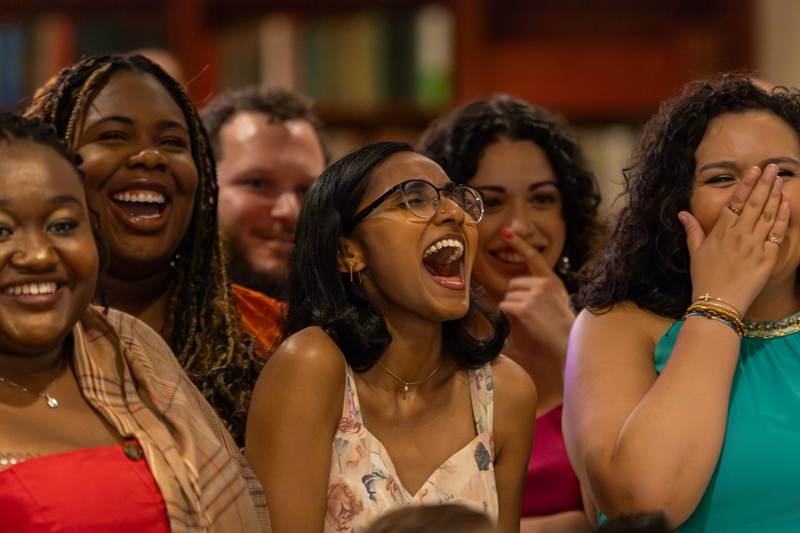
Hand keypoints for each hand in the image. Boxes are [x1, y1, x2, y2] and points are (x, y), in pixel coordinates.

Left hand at [498, 229, 574, 359]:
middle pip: (513, 284)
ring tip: (529, 317)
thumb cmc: (560, 322)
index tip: (506, 232)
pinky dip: (509, 315)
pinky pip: (505, 306)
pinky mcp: (525, 308)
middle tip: (528, 310)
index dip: (519, 243)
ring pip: (508, 296)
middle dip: (515, 296)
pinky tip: (523, 321)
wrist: (567, 339)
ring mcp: (534, 295)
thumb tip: (517, 287)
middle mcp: (543, 283)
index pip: (533, 257)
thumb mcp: (556, 297)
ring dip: (512, 307)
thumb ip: (540, 287)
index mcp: (551, 279)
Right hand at [679, 164, 789, 314]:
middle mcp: (738, 235)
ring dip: (775, 195)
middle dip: (764, 183)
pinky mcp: (766, 257)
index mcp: (720, 232)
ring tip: (781, 179)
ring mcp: (754, 245)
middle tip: (773, 167)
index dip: (746, 184)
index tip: (755, 170)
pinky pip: (777, 234)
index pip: (736, 202)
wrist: (718, 302)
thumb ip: (692, 230)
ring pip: (768, 215)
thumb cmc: (704, 278)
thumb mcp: (694, 252)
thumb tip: (682, 213)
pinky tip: (787, 204)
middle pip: (755, 203)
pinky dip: (783, 218)